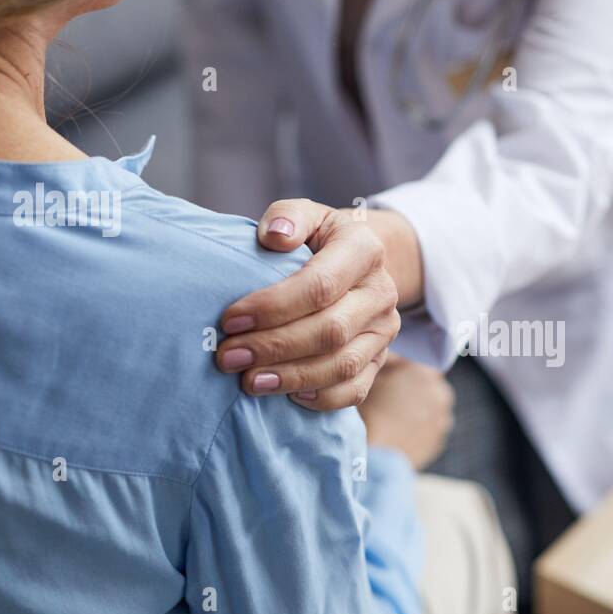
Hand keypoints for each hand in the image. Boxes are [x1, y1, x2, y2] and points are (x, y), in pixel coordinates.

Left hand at [216, 199, 400, 409]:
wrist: (357, 264)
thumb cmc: (318, 240)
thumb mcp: (305, 215)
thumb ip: (287, 217)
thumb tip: (274, 236)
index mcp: (364, 250)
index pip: (321, 285)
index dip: (274, 306)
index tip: (231, 319)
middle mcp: (381, 292)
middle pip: (330, 330)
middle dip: (275, 347)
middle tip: (228, 357)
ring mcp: (384, 330)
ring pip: (342, 365)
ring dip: (292, 377)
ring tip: (249, 381)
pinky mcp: (380, 360)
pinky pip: (355, 389)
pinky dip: (320, 398)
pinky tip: (285, 396)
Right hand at [358, 357, 454, 469]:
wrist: (377, 457)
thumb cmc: (370, 414)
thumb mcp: (370, 379)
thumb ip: (384, 362)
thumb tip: (387, 354)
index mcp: (424, 372)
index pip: (416, 361)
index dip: (401, 368)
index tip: (388, 377)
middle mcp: (440, 392)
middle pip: (427, 383)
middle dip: (412, 388)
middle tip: (390, 399)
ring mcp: (444, 418)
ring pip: (431, 406)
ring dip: (419, 408)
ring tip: (395, 419)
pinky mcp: (441, 439)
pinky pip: (431, 427)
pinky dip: (420, 428)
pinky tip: (401, 433)